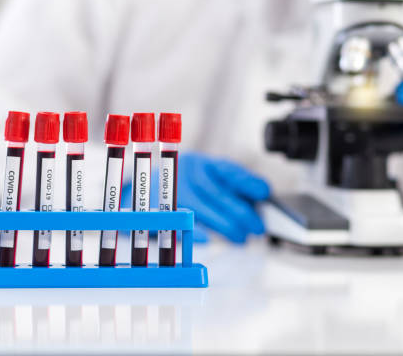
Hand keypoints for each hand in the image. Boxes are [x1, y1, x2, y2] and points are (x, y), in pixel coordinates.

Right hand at [122, 152, 270, 242]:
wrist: (137, 194)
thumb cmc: (182, 191)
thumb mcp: (207, 183)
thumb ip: (232, 189)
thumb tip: (261, 199)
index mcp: (200, 164)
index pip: (226, 170)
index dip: (246, 181)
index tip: (264, 192)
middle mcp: (182, 173)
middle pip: (214, 191)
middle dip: (239, 211)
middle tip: (256, 227)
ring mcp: (165, 190)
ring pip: (197, 207)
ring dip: (221, 224)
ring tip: (240, 238)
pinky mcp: (150, 209)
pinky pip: (172, 221)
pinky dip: (189, 230)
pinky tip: (205, 239)